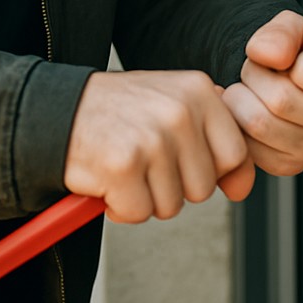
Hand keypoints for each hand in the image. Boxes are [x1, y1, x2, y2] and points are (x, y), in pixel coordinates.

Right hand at [63, 69, 254, 223]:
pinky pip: (139, 213)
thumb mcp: (173, 103)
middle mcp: (179, 110)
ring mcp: (152, 138)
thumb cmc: (120, 112)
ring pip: (172, 204)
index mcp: (199, 89)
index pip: (235, 154)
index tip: (180, 158)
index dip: (209, 169)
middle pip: (203, 187)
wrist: (58, 111)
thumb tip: (243, 186)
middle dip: (173, 184)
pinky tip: (108, 178)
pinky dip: (120, 206)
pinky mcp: (123, 165)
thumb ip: (214, 133)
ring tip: (126, 163)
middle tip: (143, 157)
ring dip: (145, 196)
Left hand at [221, 11, 302, 176]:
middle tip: (256, 68)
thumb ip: (282, 32)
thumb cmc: (294, 51)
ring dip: (241, 97)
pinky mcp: (292, 164)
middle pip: (282, 101)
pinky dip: (237, 123)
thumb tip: (270, 56)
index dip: (284, 58)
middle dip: (255, 74)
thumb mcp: (292, 26)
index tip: (284, 55)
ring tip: (251, 86)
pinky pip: (250, 147)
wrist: (278, 76)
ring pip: (260, 124)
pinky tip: (246, 106)